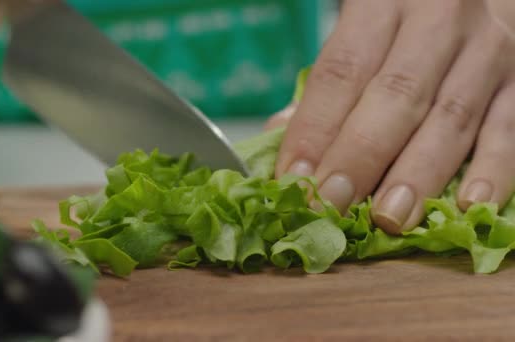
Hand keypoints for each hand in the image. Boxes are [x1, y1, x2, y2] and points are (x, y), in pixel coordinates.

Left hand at [270, 0, 514, 233]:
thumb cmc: (405, 16)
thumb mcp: (361, 27)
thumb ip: (326, 82)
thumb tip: (278, 136)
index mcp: (382, 3)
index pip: (341, 72)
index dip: (314, 129)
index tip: (294, 181)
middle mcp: (438, 20)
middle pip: (396, 95)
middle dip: (360, 157)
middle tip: (332, 206)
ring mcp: (488, 50)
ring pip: (452, 116)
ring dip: (419, 173)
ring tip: (391, 218)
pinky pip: (509, 128)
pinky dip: (494, 168)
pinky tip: (471, 204)